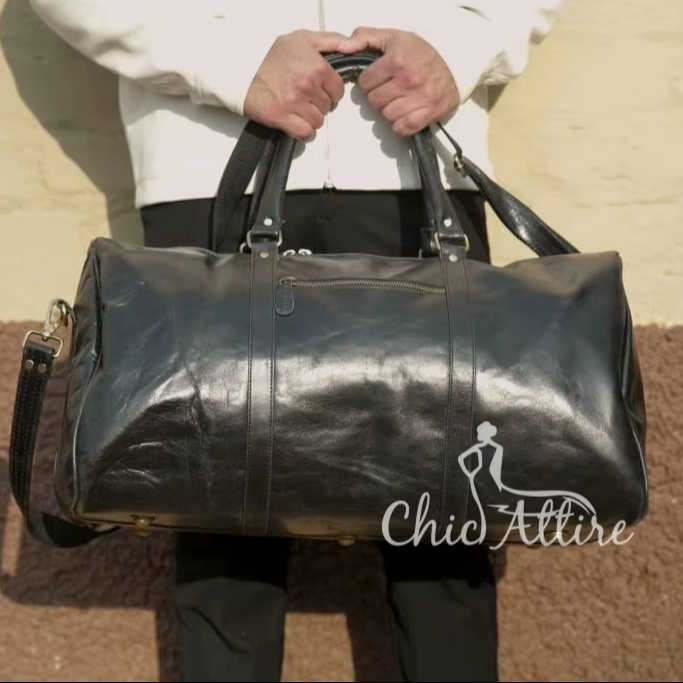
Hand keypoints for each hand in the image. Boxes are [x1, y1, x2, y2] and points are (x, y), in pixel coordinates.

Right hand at [244, 30, 346, 139]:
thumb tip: (351, 47)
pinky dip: (303, 132)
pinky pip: (304, 133)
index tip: (320, 90)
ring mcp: (294, 103)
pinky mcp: (281, 117)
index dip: (330, 92)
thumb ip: (331, 41)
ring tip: (298, 109)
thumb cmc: (270, 52)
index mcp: (316, 67)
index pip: (338, 90)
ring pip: (317, 121)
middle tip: (305, 98)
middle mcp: (307, 86)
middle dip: (319, 104)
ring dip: (310, 118)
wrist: (240, 66)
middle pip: (328, 107)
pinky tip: (297, 124)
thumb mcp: (304, 38)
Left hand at [337, 28, 459, 135]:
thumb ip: (365, 37)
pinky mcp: (428, 113)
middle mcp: (408, 79)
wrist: (455, 63)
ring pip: (387, 116)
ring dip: (390, 111)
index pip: (365, 82)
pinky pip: (402, 129)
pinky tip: (404, 115)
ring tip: (398, 100)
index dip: (368, 82)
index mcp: (397, 60)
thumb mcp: (393, 37)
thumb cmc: (420, 52)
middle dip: (378, 96)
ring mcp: (419, 98)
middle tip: (389, 90)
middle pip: (374, 101)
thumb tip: (344, 47)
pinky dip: (400, 126)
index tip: (377, 79)